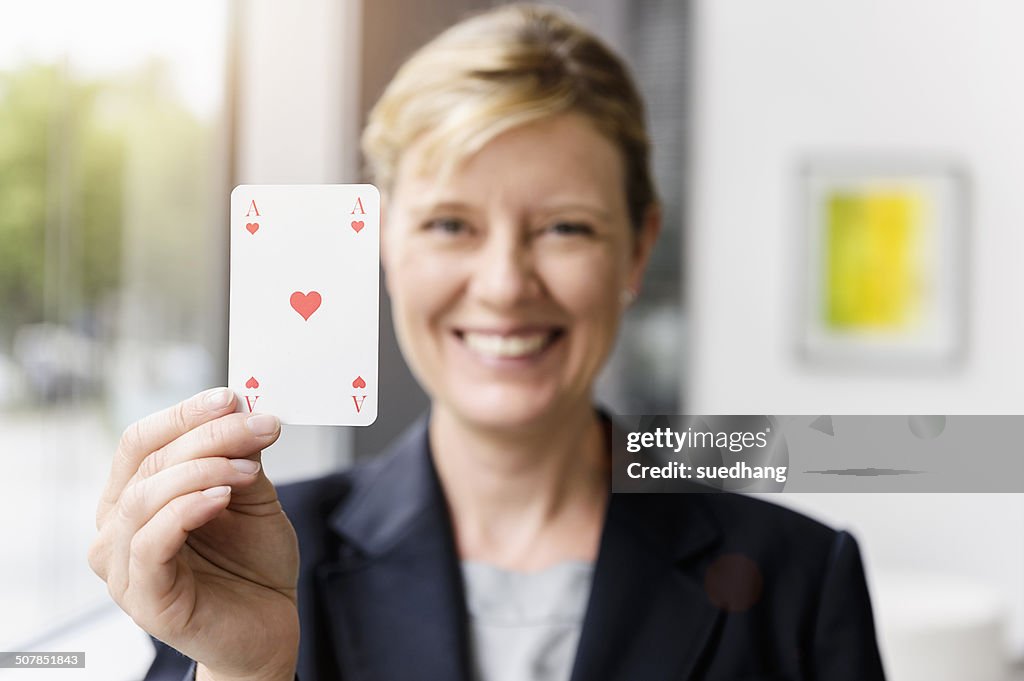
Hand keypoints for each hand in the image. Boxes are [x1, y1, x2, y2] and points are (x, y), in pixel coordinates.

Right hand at [88, 388, 298, 680]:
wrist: (269, 625)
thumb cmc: (252, 563)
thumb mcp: (251, 495)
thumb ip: (240, 455)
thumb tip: (241, 406)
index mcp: (133, 497)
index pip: (141, 441)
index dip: (184, 413)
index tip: (232, 397)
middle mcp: (117, 529)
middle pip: (149, 462)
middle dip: (210, 436)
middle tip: (261, 427)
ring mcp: (124, 567)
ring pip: (146, 496)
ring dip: (204, 469)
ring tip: (250, 468)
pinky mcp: (144, 598)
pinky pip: (152, 542)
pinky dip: (187, 509)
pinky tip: (223, 497)